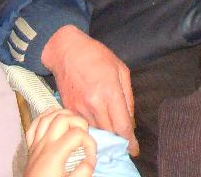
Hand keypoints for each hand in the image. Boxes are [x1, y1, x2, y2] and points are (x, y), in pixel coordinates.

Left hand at [24, 109, 96, 176]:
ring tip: (74, 122)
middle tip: (85, 135)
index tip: (91, 157)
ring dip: (63, 114)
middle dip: (78, 121)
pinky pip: (34, 125)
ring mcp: (36, 144)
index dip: (90, 143)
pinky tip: (53, 115)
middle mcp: (44, 144)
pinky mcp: (31, 147)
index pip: (78, 134)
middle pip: (63, 118)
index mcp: (55, 153)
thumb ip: (84, 171)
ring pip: (48, 116)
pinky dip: (44, 116)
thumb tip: (89, 159)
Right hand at [41, 25, 137, 155]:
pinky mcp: (68, 109)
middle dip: (118, 140)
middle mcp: (94, 103)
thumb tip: (130, 119)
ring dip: (105, 135)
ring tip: (112, 133)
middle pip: (109, 133)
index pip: (122, 125)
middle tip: (125, 142)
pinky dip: (92, 128)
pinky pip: (83, 125)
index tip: (134, 149)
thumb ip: (128, 96)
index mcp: (110, 92)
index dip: (129, 141)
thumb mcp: (121, 69)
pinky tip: (97, 123)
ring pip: (95, 132)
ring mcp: (79, 108)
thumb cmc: (96, 56)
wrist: (66, 51)